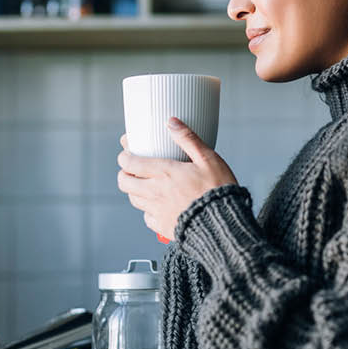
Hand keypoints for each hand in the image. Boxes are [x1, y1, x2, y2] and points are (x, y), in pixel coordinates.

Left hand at [117, 118, 237, 241]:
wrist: (223, 223)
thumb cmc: (218, 189)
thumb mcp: (208, 159)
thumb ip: (188, 139)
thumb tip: (171, 122)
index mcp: (165, 172)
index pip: (130, 163)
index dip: (124, 157)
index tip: (126, 153)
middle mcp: (156, 191)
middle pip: (125, 182)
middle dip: (124, 174)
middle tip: (131, 169)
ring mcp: (158, 210)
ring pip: (133, 199)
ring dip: (134, 190)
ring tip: (142, 185)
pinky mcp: (163, 226)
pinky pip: (147, 217)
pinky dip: (148, 210)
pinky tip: (157, 205)